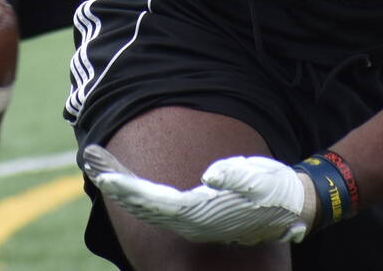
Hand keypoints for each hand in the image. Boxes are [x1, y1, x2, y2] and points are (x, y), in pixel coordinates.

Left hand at [81, 145, 311, 244]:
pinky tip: (123, 181)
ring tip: (98, 162)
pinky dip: (135, 191)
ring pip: (146, 206)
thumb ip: (235, 177)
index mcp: (201, 215)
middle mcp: (190, 223)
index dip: (127, 188)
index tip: (102, 173)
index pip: (153, 202)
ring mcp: (191, 222)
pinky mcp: (195, 215)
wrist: (292, 207)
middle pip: (141, 204)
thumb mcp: (259, 179)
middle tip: (90, 157)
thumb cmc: (274, 190)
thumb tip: (211, 176)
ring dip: (121, 185)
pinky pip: (156, 205)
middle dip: (114, 181)